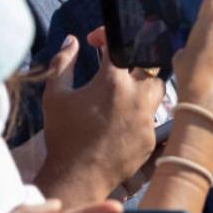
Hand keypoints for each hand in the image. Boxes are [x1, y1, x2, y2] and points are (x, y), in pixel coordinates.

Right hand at [36, 33, 164, 205]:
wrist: (76, 176)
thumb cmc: (62, 135)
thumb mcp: (55, 96)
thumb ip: (63, 63)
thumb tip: (72, 41)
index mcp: (112, 82)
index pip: (118, 43)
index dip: (107, 36)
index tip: (97, 42)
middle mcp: (136, 97)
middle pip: (147, 65)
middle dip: (131, 64)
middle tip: (114, 74)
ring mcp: (148, 118)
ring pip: (156, 90)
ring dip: (141, 89)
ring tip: (120, 99)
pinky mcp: (152, 137)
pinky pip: (153, 117)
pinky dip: (139, 116)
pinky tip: (120, 125)